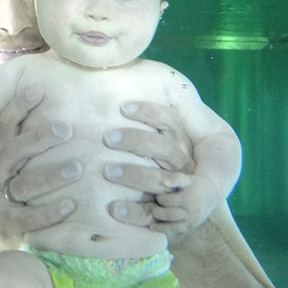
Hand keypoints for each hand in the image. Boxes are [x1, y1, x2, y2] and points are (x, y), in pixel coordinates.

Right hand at [0, 85, 80, 241]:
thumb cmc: (11, 184)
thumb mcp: (14, 159)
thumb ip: (28, 134)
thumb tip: (51, 97)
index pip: (5, 123)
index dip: (19, 105)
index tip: (38, 89)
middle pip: (15, 150)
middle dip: (40, 137)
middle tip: (67, 129)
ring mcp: (0, 197)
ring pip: (24, 184)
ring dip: (51, 175)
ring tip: (78, 168)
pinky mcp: (10, 223)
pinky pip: (31, 217)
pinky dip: (51, 211)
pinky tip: (72, 204)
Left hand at [103, 100, 195, 227]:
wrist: (176, 199)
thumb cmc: (146, 152)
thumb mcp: (152, 127)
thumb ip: (139, 105)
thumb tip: (111, 73)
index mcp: (178, 137)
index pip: (169, 120)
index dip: (148, 112)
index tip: (122, 107)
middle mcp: (181, 161)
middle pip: (165, 147)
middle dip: (136, 140)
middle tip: (107, 137)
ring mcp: (174, 187)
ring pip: (160, 179)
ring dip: (134, 174)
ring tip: (106, 170)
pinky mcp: (164, 212)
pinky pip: (152, 213)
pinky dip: (135, 213)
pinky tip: (114, 209)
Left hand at [151, 174, 219, 234]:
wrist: (211, 193)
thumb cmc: (195, 183)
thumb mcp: (187, 178)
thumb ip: (176, 178)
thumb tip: (164, 183)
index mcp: (188, 198)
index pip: (167, 201)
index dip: (159, 198)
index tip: (157, 195)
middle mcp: (190, 211)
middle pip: (168, 214)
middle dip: (157, 211)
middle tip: (152, 206)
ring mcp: (191, 220)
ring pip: (172, 226)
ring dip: (159, 223)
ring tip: (152, 218)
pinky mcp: (191, 226)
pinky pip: (176, 230)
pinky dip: (165, 230)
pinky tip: (154, 228)